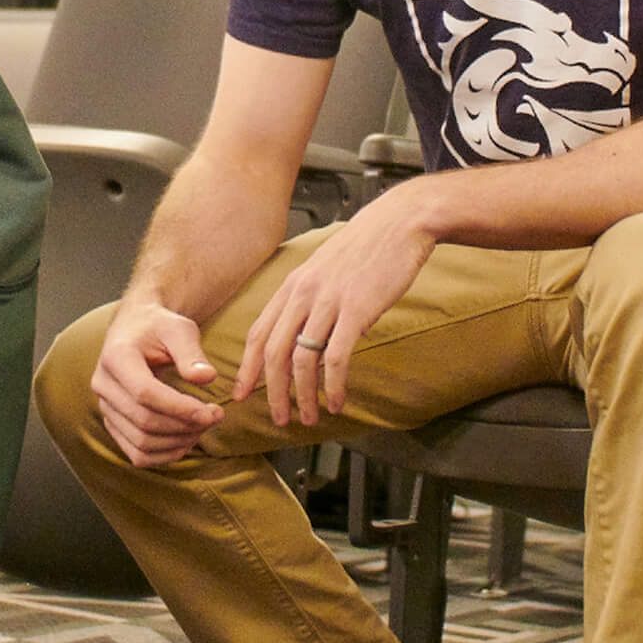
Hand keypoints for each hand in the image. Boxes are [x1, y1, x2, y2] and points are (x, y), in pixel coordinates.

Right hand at [92, 301, 225, 467]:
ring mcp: (105, 407)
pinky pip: (136, 454)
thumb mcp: (178, 329)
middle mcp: (103, 384)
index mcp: (116, 357)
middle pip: (144, 421)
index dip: (181, 408)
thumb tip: (207, 378)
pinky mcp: (113, 423)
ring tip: (203, 428)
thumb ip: (191, 353)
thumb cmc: (159, 326)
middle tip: (216, 417)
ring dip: (178, 443)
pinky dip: (164, 455)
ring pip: (140, 442)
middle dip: (185, 426)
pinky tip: (187, 441)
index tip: (213, 412)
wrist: (136, 329)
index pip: (146, 393)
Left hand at [234, 188, 437, 428]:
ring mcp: (328, 301)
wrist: (400, 222)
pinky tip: (336, 402)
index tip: (241, 393)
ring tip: (309, 418)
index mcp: (293, 285)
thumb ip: (310, 297)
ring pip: (301, 360)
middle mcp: (303, 294)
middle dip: (271, 391)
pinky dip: (332, 386)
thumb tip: (303, 332)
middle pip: (273, 352)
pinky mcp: (355, 310)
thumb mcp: (325, 267)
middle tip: (277, 419)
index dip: (247, 368)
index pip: (259, 333)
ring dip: (302, 396)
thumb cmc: (367, 247)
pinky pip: (335, 357)